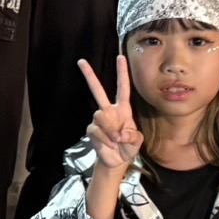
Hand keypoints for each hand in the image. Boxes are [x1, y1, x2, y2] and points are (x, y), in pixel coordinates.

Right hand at [80, 56, 142, 170]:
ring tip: (115, 140)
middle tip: (81, 61)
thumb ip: (132, 136)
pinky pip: (96, 130)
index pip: (122, 88)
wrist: (116, 162)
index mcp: (123, 109)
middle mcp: (109, 111)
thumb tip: (120, 134)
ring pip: (100, 116)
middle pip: (97, 90)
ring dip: (110, 130)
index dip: (122, 73)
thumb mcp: (137, 141)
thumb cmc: (128, 148)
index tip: (120, 57)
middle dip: (89, 76)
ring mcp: (99, 120)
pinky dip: (104, 139)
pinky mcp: (92, 129)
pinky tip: (109, 144)